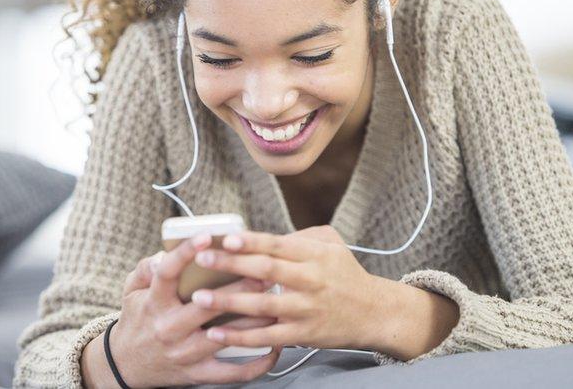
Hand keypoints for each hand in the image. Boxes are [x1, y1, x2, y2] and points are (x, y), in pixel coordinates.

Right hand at [103, 234, 281, 387]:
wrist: (126, 364)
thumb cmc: (137, 321)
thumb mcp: (131, 290)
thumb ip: (145, 268)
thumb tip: (163, 253)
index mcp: (154, 302)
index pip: (168, 273)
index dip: (187, 252)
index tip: (206, 236)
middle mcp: (169, 328)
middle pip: (208, 306)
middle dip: (238, 288)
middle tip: (263, 272)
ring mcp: (184, 353)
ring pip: (226, 336)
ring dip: (255, 321)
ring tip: (276, 305)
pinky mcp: (197, 374)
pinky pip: (232, 373)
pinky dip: (257, 364)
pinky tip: (274, 348)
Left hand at [188, 225, 386, 350]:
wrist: (373, 313)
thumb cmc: (345, 274)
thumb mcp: (331, 245)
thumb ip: (299, 236)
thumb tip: (262, 236)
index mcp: (314, 254)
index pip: (278, 244)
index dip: (251, 241)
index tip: (226, 238)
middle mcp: (310, 280)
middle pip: (266, 270)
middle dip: (231, 264)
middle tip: (201, 258)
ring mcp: (305, 309)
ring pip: (262, 305)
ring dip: (228, 302)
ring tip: (199, 298)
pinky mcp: (302, 335)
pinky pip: (266, 337)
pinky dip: (240, 337)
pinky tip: (216, 334)